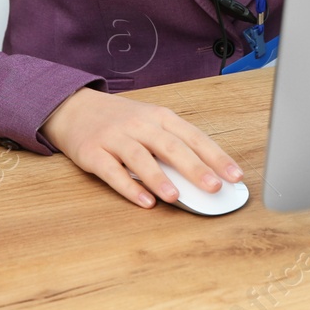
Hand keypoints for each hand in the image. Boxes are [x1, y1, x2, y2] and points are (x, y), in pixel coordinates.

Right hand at [40, 88, 244, 207]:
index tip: (235, 175)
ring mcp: (115, 137)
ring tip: (176, 197)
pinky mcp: (93, 152)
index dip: (216, 156)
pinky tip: (144, 201)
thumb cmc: (121, 119)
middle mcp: (140, 124)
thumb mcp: (150, 121)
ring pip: (140, 157)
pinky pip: (112, 171)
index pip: (194, 136)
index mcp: (160, 116)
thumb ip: (173, 144)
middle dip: (194, 167)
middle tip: (214, 187)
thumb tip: (205, 175)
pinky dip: (128, 187)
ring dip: (159, 178)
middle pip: (170, 146)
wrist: (75, 107)